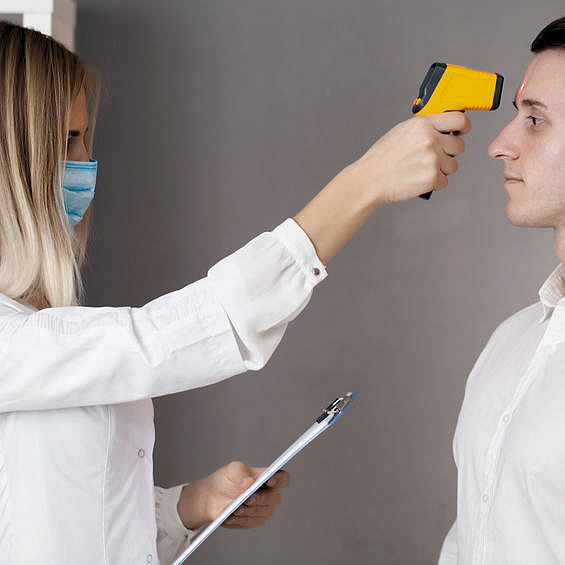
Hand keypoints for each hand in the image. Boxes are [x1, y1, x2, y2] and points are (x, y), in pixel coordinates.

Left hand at [176, 461, 289, 530]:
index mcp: (269, 477)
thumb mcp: (232, 470)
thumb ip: (242, 472)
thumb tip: (250, 483)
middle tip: (247, 498)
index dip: (279, 479)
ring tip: (234, 509)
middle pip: (274, 498)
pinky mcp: (254, 521)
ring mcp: (264, 509)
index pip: (283, 479)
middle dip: (260, 498)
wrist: (213, 496)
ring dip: (247, 510)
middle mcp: (270, 494)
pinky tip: (229, 516)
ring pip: (261, 511)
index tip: (269, 479)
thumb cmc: (226, 479)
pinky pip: (249, 522)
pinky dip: (239, 519)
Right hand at [293, 112, 470, 263]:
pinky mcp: (431, 178)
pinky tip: (418, 179)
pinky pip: (444, 181)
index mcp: (423, 124)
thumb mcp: (401, 132)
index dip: (464, 127)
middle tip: (433, 157)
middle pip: (459, 146)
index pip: (459, 119)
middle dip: (449, 153)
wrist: (370, 179)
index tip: (461, 132)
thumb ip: (424, 128)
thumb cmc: (382, 158)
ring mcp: (432, 159)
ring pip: (453, 166)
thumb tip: (442, 128)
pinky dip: (433, 183)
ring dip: (441, 170)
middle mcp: (430, 140)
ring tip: (421, 170)